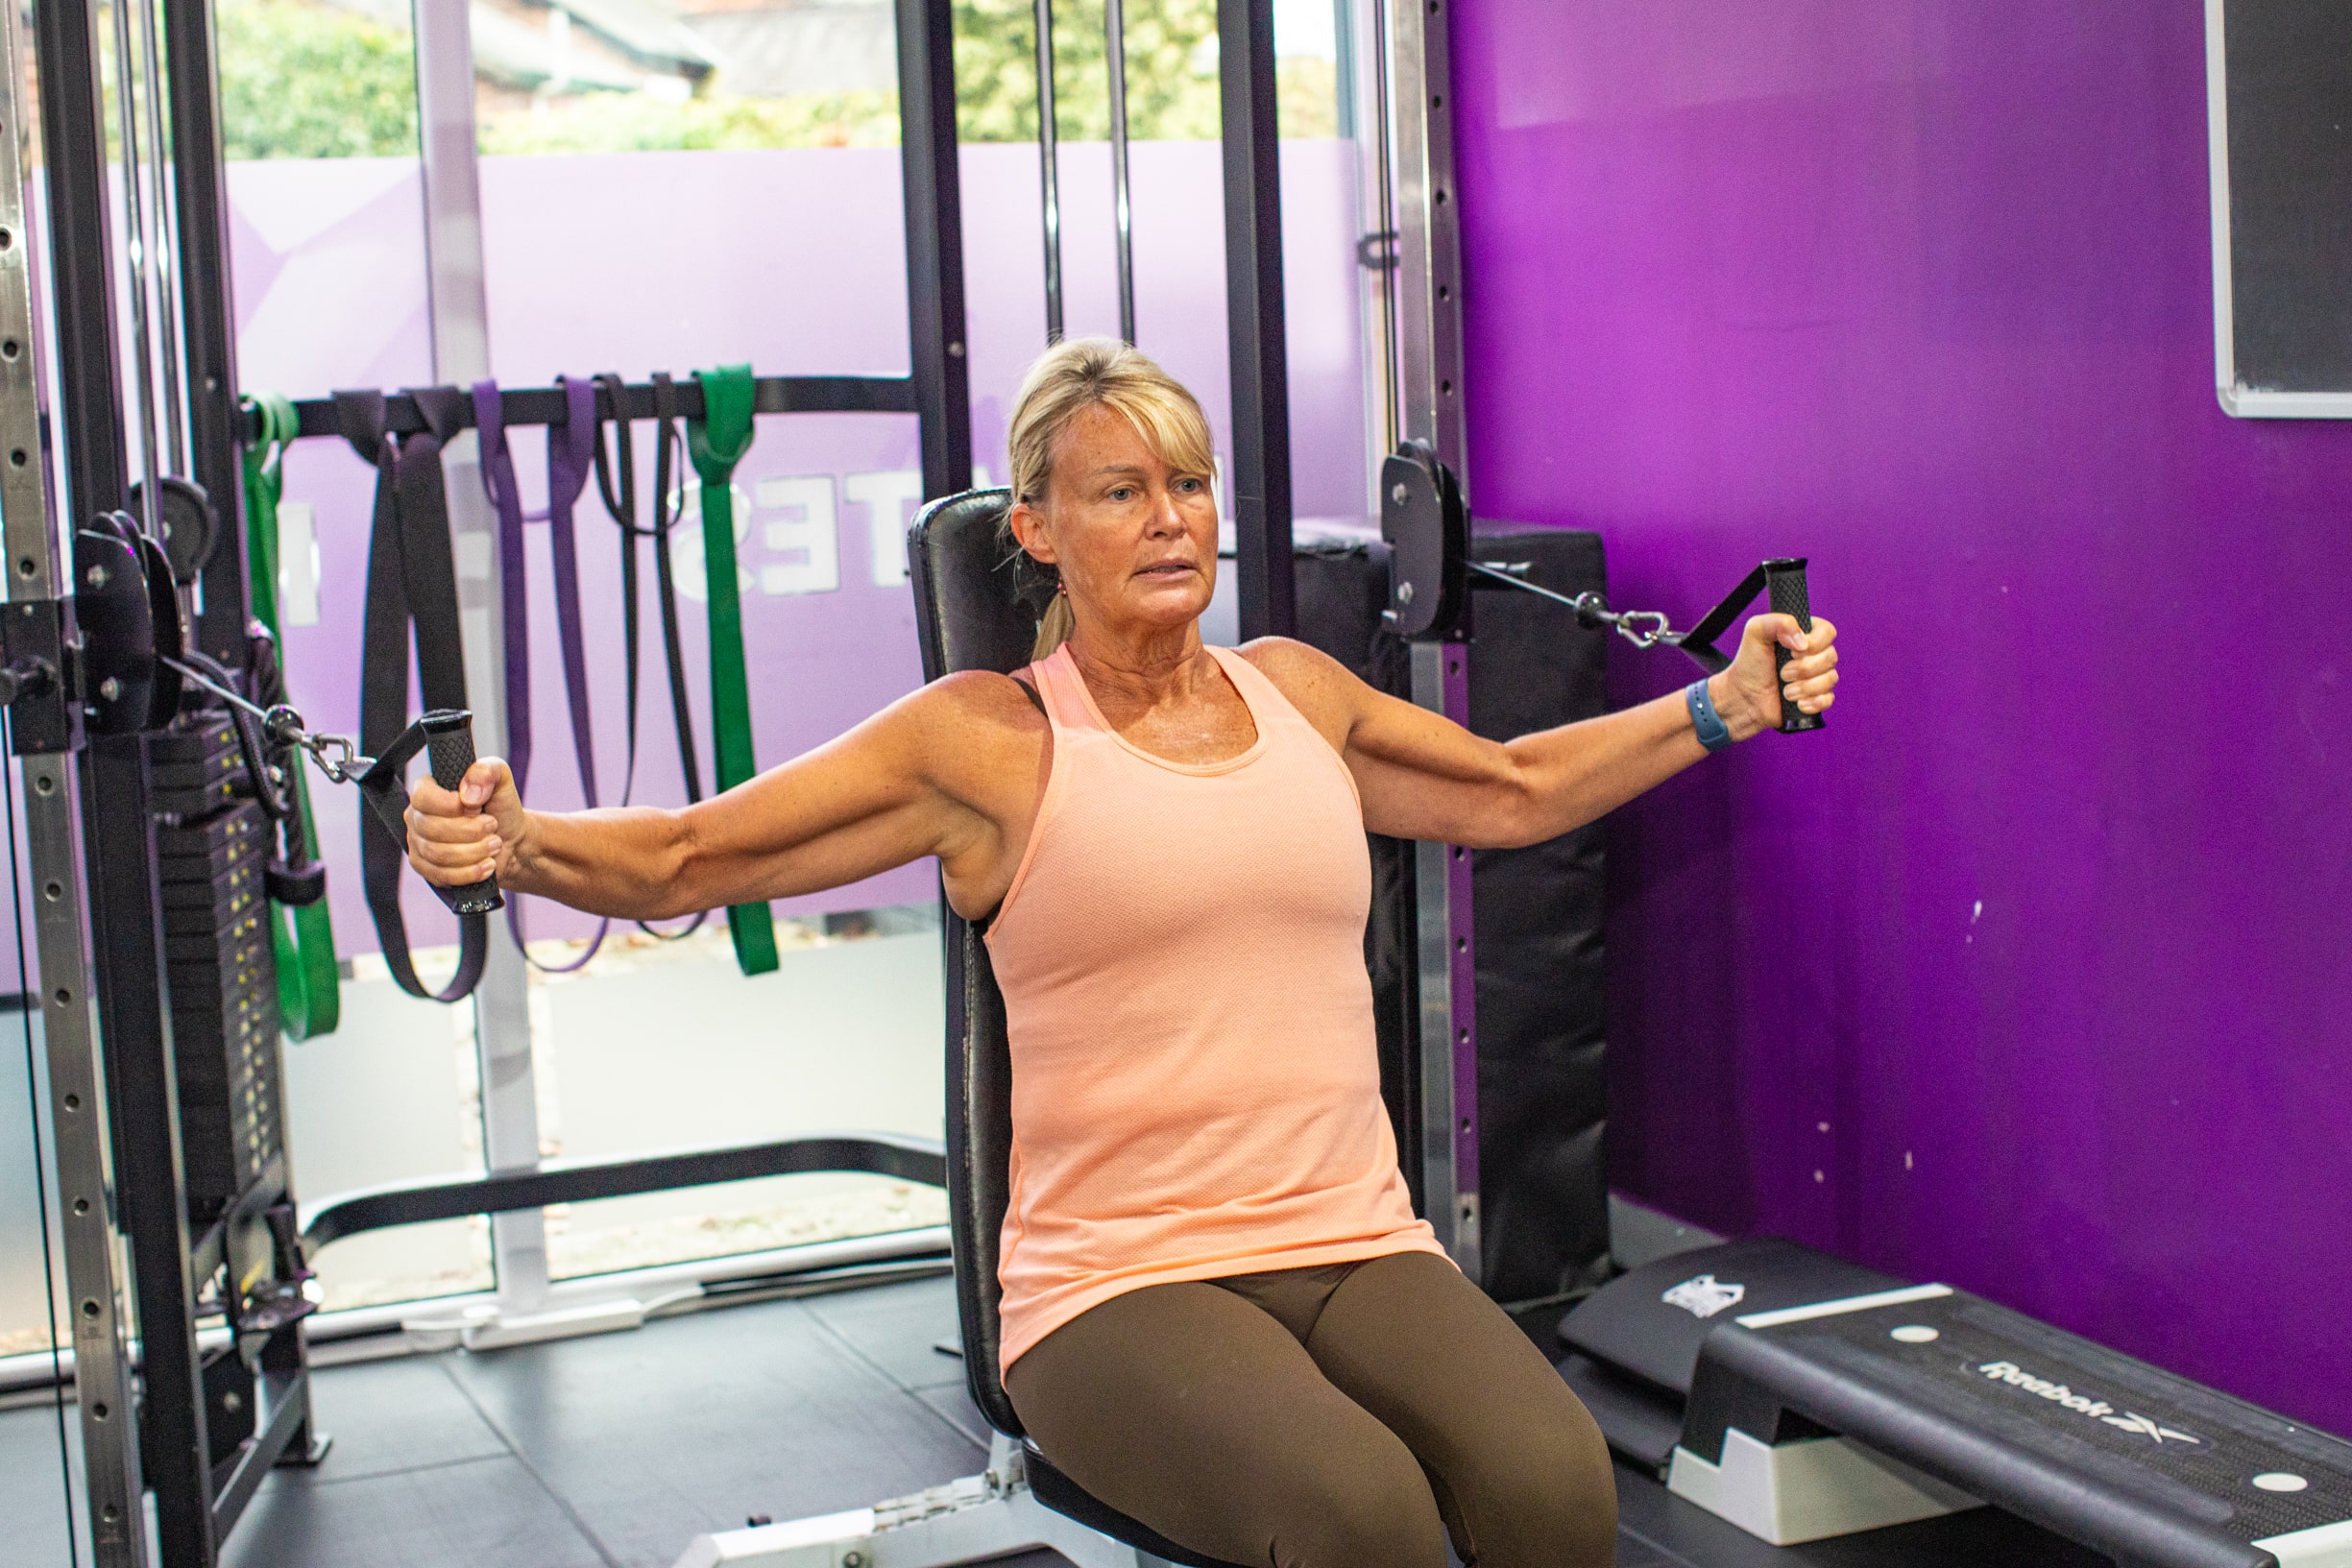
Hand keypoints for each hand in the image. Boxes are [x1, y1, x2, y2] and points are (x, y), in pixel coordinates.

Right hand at [405, 758, 524, 887]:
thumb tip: (468, 794)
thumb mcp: (501, 780)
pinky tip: (488, 865)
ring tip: (494, 844)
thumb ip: (487, 771)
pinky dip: (470, 872)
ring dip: (474, 851)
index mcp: (426, 791)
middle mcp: (416, 817)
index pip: (423, 797)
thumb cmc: (500, 807)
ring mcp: (418, 845)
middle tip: (492, 826)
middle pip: (432, 829)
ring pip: (438, 854)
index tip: (477, 806)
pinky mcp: (427, 869)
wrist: (511, 841)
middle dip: (471, 831)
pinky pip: (441, 876)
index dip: (451, 805)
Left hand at [1712, 614, 1838, 740]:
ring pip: (1830, 679)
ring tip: (1785, 691)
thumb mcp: (1755, 632)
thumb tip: (1802, 640)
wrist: (1742, 697)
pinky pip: (1828, 699)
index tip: (1793, 651)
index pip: (1828, 632)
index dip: (1815, 643)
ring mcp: (1817, 677)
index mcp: (1804, 635)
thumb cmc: (1750, 664)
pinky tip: (1796, 703)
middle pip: (1831, 657)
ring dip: (1805, 687)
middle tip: (1782, 673)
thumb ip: (1778, 622)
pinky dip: (1812, 703)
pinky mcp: (1816, 698)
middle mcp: (1814, 655)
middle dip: (1804, 669)